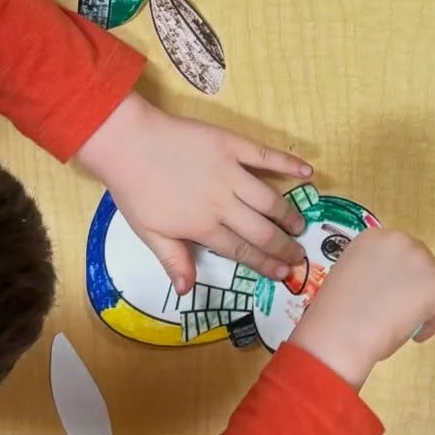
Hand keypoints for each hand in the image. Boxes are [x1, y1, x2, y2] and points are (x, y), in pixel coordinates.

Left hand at [75, 92, 308, 293]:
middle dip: (283, 246)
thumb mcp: (148, 232)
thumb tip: (187, 291)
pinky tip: (307, 171)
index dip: (264, 264)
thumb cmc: (135, 190)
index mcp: (202, 226)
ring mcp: (230, 172)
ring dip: (288, 214)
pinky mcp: (232, 145)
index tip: (283, 273)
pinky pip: (266, 156)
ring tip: (300, 225)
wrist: (128, 143)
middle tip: (299, 255)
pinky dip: (288, 164)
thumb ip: (172, 260)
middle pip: (261, 230)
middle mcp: (221, 203)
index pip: (240, 251)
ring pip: (268, 199)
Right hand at [292, 228, 434, 389]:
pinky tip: (417, 336)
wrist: (339, 332)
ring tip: (410, 322)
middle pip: (419, 262)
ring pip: (434, 280)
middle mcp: (399, 239)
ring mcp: (420, 258)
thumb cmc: (335, 316)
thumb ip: (371, 274)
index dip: (399, 276)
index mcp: (373, 237)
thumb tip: (388, 290)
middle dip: (415, 284)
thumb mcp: (349, 280)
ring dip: (426, 300)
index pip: (398, 253)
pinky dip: (434, 321)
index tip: (393, 294)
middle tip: (405, 308)